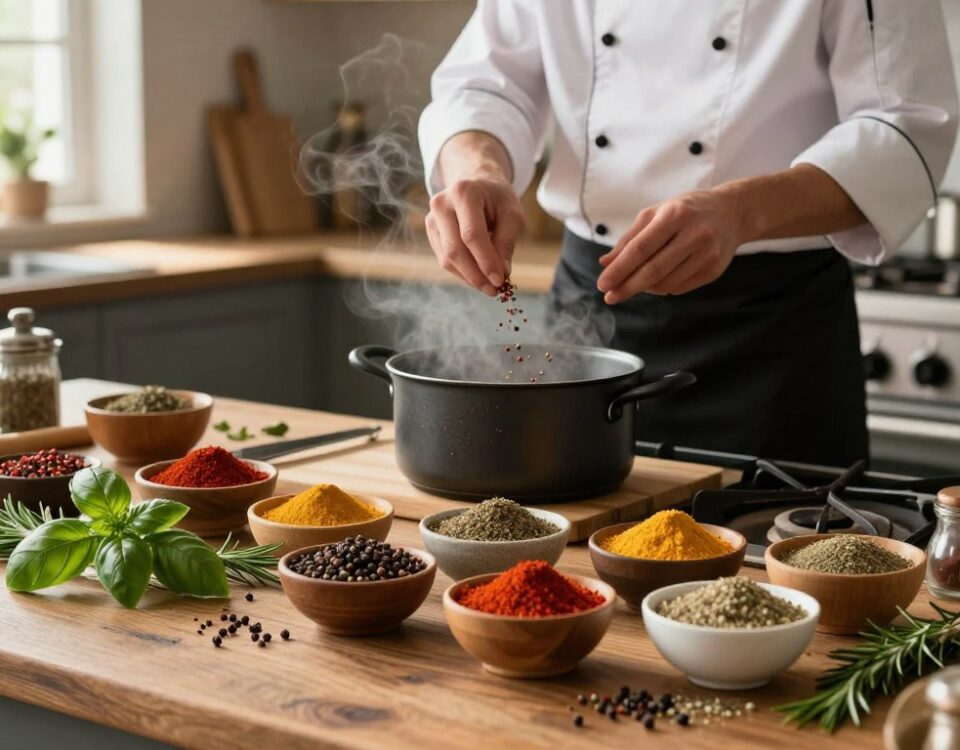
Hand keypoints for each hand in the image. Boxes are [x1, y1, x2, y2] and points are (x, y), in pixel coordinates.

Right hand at [425, 176, 524, 295]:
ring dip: (469, 277)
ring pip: (447, 259)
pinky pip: (444, 259)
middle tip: (495, 290)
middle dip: (476, 275)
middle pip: (455, 249)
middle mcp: (441, 204)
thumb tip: (501, 273)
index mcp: (464, 192)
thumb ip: (506, 242)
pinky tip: (478, 276)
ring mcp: (432, 218)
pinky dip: (463, 272)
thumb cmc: (497, 198)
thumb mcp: (512, 214)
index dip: (485, 261)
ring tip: (490, 286)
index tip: (500, 281)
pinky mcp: (431, 232)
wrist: (477, 184)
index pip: (472, 235)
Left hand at [596, 189, 743, 303]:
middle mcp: (694, 234)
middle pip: (653, 270)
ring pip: (665, 283)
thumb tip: (605, 263)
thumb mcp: (656, 214)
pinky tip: (657, 281)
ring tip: (634, 283)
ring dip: (644, 288)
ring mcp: (707, 254)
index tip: (602, 284)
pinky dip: (662, 288)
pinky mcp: (714, 270)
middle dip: (627, 287)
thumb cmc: (685, 211)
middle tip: (609, 297)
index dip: (619, 269)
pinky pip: (679, 287)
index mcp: (674, 215)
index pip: (640, 249)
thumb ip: (630, 238)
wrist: (732, 212)